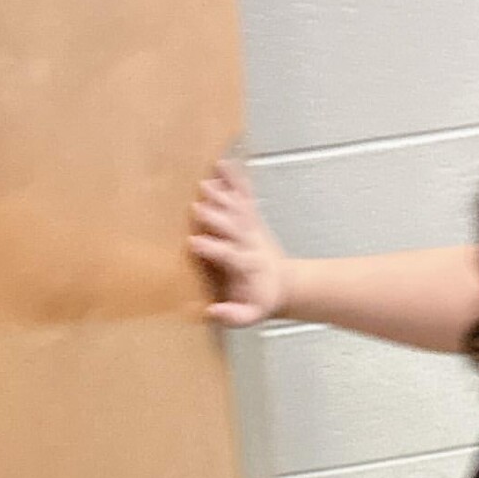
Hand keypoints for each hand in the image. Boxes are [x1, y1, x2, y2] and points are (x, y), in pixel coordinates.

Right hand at [188, 158, 288, 326]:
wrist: (284, 283)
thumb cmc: (261, 299)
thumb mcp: (251, 315)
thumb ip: (234, 315)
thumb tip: (212, 312)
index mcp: (246, 266)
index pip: (229, 256)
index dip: (213, 249)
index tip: (194, 243)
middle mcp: (249, 243)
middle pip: (232, 228)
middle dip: (216, 218)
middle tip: (196, 208)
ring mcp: (251, 227)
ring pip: (237, 208)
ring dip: (222, 196)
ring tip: (205, 184)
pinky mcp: (252, 216)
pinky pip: (244, 194)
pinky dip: (235, 177)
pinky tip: (223, 162)